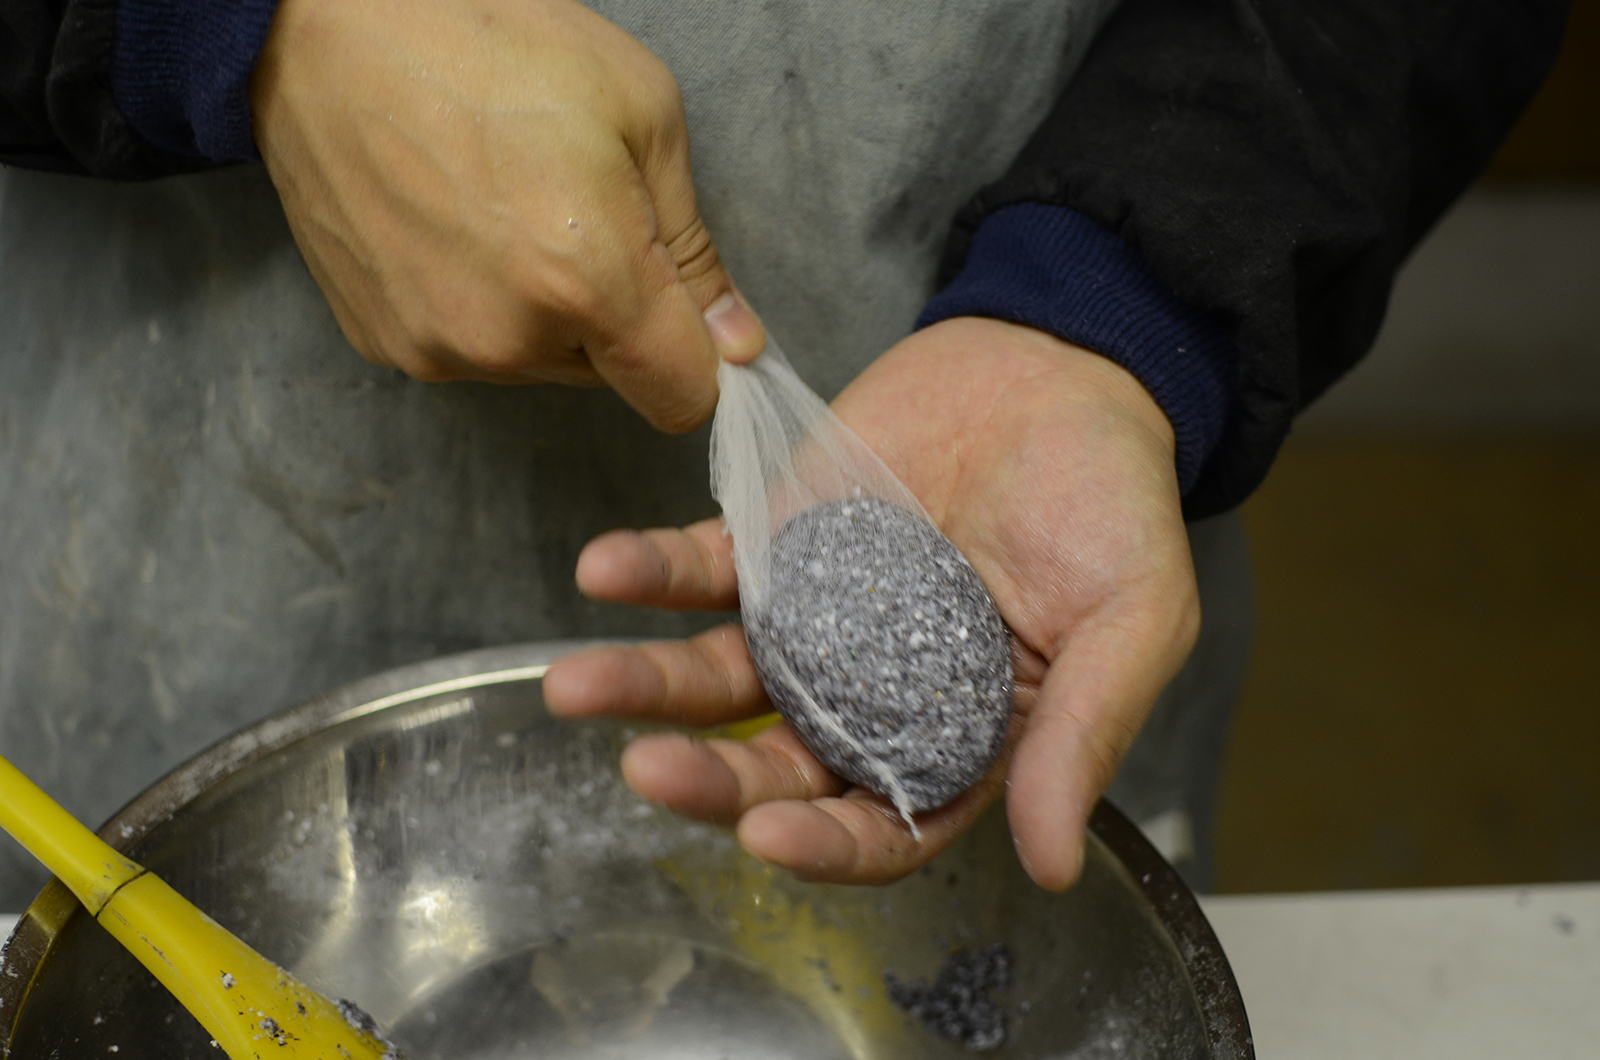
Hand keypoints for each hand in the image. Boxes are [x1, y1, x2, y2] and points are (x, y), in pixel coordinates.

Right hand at [250, 0, 763, 431]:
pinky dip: (481, 307)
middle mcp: (509, 338)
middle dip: (618, 319)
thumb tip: (734, 343)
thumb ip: (695, 249)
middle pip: (611, 378)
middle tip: (580, 218)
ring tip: (508, 212)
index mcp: (588, 283)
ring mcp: (437, 347)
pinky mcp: (385, 343)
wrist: (327, 28)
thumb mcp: (640, 113)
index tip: (692, 321)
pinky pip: (471, 351)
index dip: (701, 362)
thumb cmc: (487, 43)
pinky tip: (456, 228)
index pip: (681, 398)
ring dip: (546, 313)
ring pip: (539, 365)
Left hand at [543, 318, 1199, 887]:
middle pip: (780, 766)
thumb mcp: (1134, 621)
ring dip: (649, 685)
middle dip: (712, 780)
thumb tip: (1052, 862)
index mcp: (962, 738)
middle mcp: (873, 696)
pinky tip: (606, 571)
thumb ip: (1087, 734)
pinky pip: (702, 569)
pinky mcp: (774, 542)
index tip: (770, 838)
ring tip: (579, 683)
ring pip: (720, 678)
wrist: (1063, 368)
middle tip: (651, 769)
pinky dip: (651, 571)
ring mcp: (814, 620)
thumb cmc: (1113, 503)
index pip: (884, 823)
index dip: (827, 845)